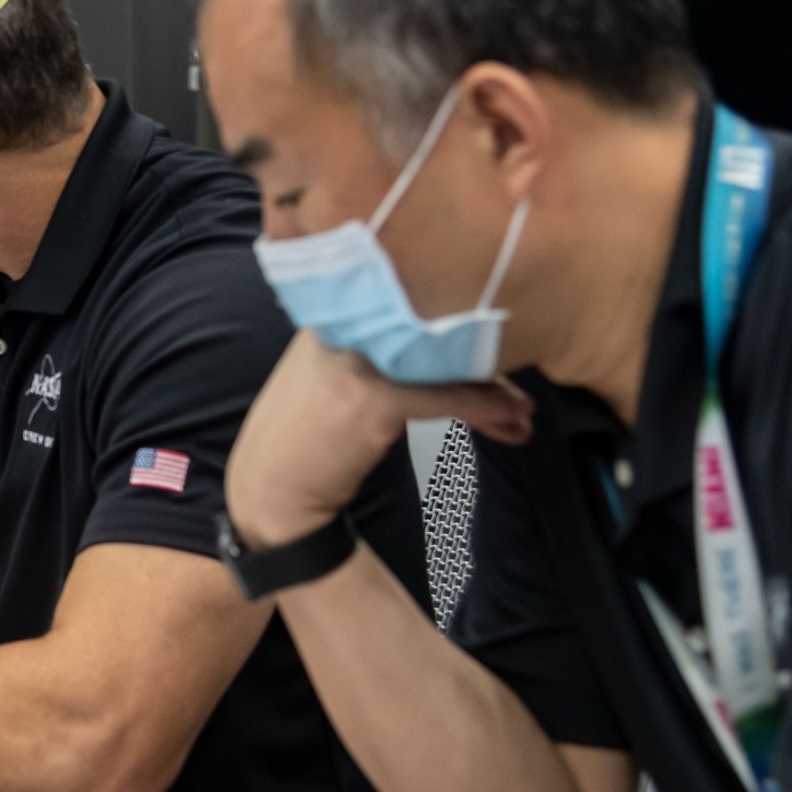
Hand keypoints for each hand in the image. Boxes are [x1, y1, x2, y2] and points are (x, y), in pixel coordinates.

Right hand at [226, 330, 533, 548]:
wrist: (271, 487)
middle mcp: (344, 322)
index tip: (492, 357)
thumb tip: (438, 349)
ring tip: (520, 413)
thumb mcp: (329, 374)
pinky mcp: (375, 394)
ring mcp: (359, 356)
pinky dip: (489, 411)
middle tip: (514, 390)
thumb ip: (370, 349)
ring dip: (497, 390)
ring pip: (452, 359)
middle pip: (438, 326)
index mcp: (333, 310)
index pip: (416, 304)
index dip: (460, 329)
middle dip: (485, 359)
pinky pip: (451, 395)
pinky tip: (510, 425)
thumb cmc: (304, 435)